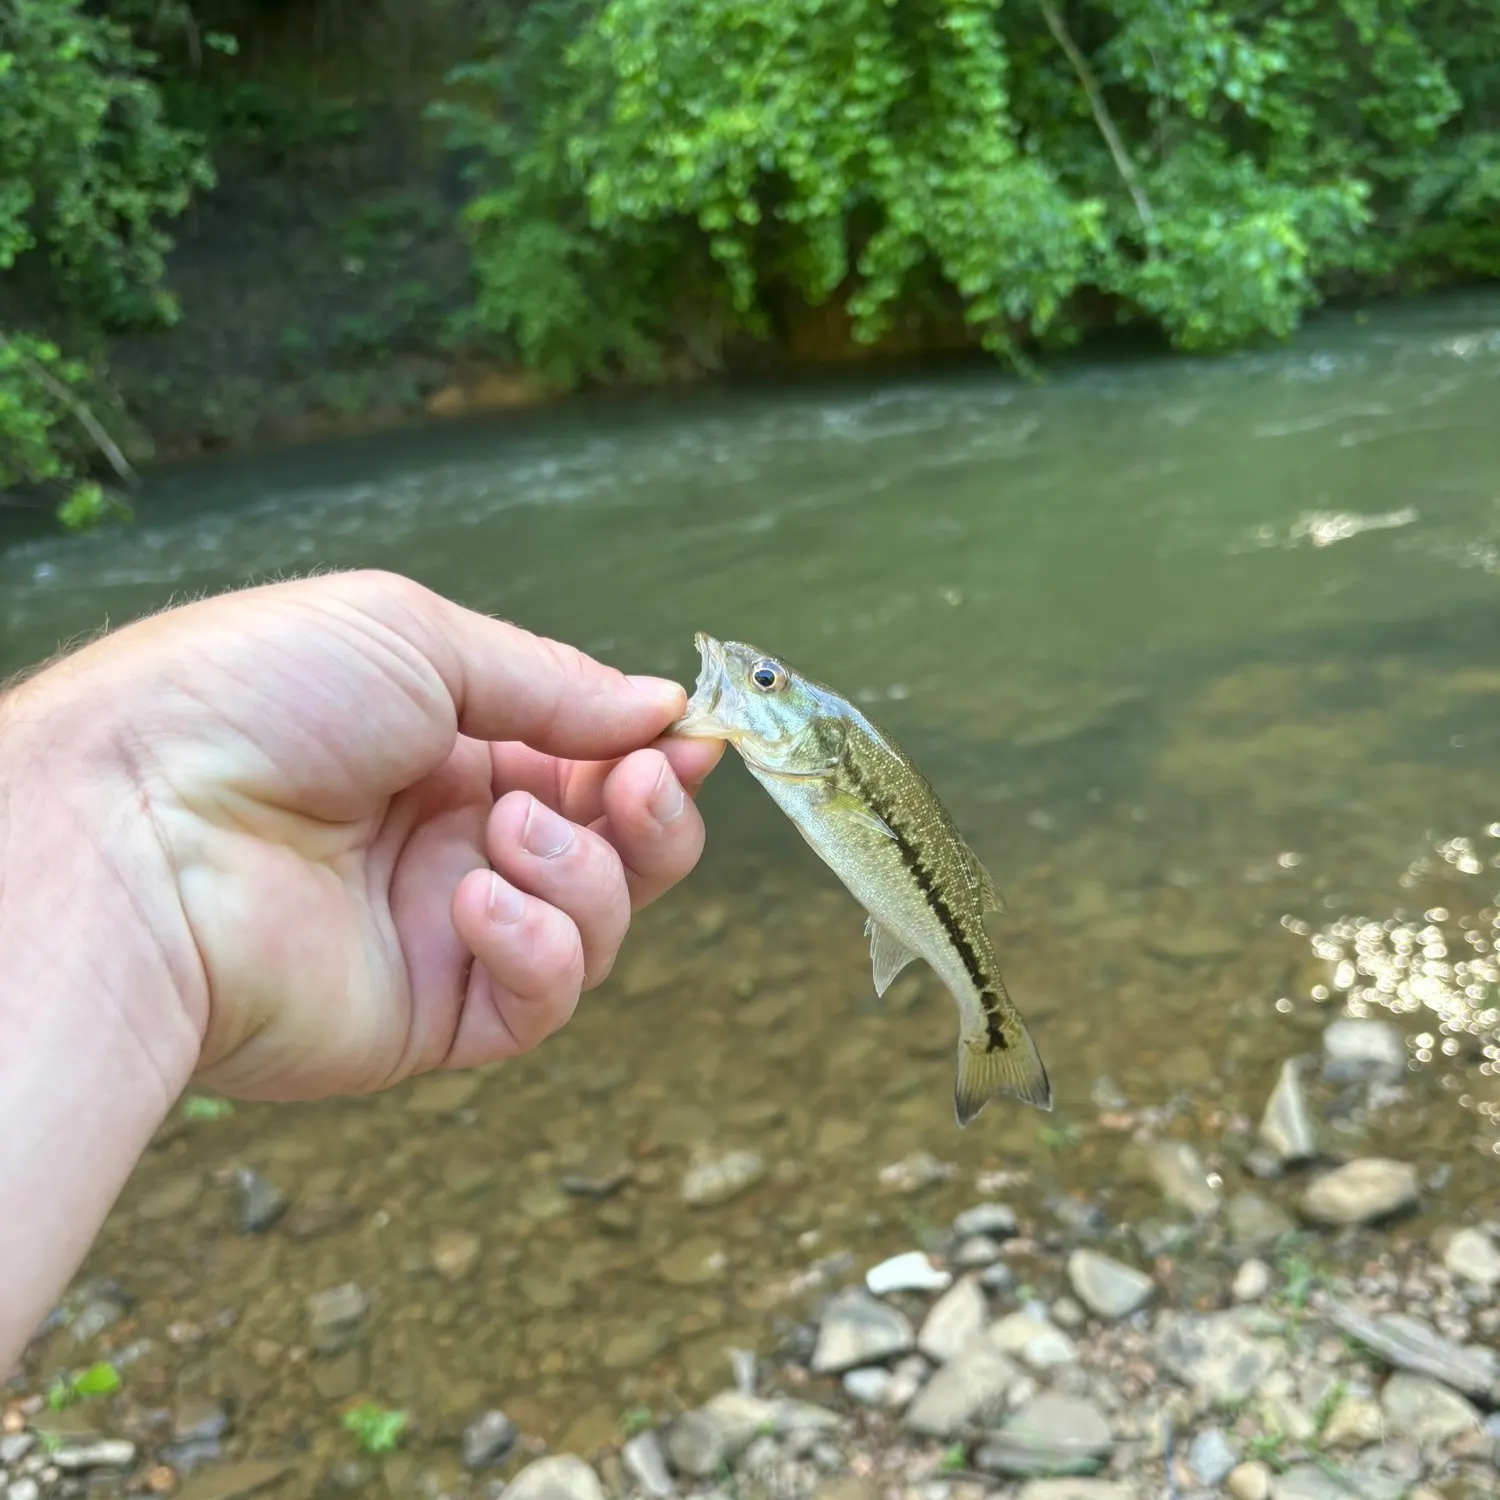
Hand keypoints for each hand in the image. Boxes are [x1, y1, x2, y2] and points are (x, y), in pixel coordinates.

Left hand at [9, 569, 721, 1101]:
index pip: (588, 756)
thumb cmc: (254, 702)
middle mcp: (456, 835)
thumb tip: (663, 707)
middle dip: (652, 813)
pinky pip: (542, 1000)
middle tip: (644, 784)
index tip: (696, 737)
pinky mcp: (433, 1016)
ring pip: (598, 920)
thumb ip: (550, 681)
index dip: (652, 750)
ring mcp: (447, 927)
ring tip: (503, 838)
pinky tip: (472, 904)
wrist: (133, 831)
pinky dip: (537, 948)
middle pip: (618, 844)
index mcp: (448, 742)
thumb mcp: (414, 638)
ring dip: (584, 872)